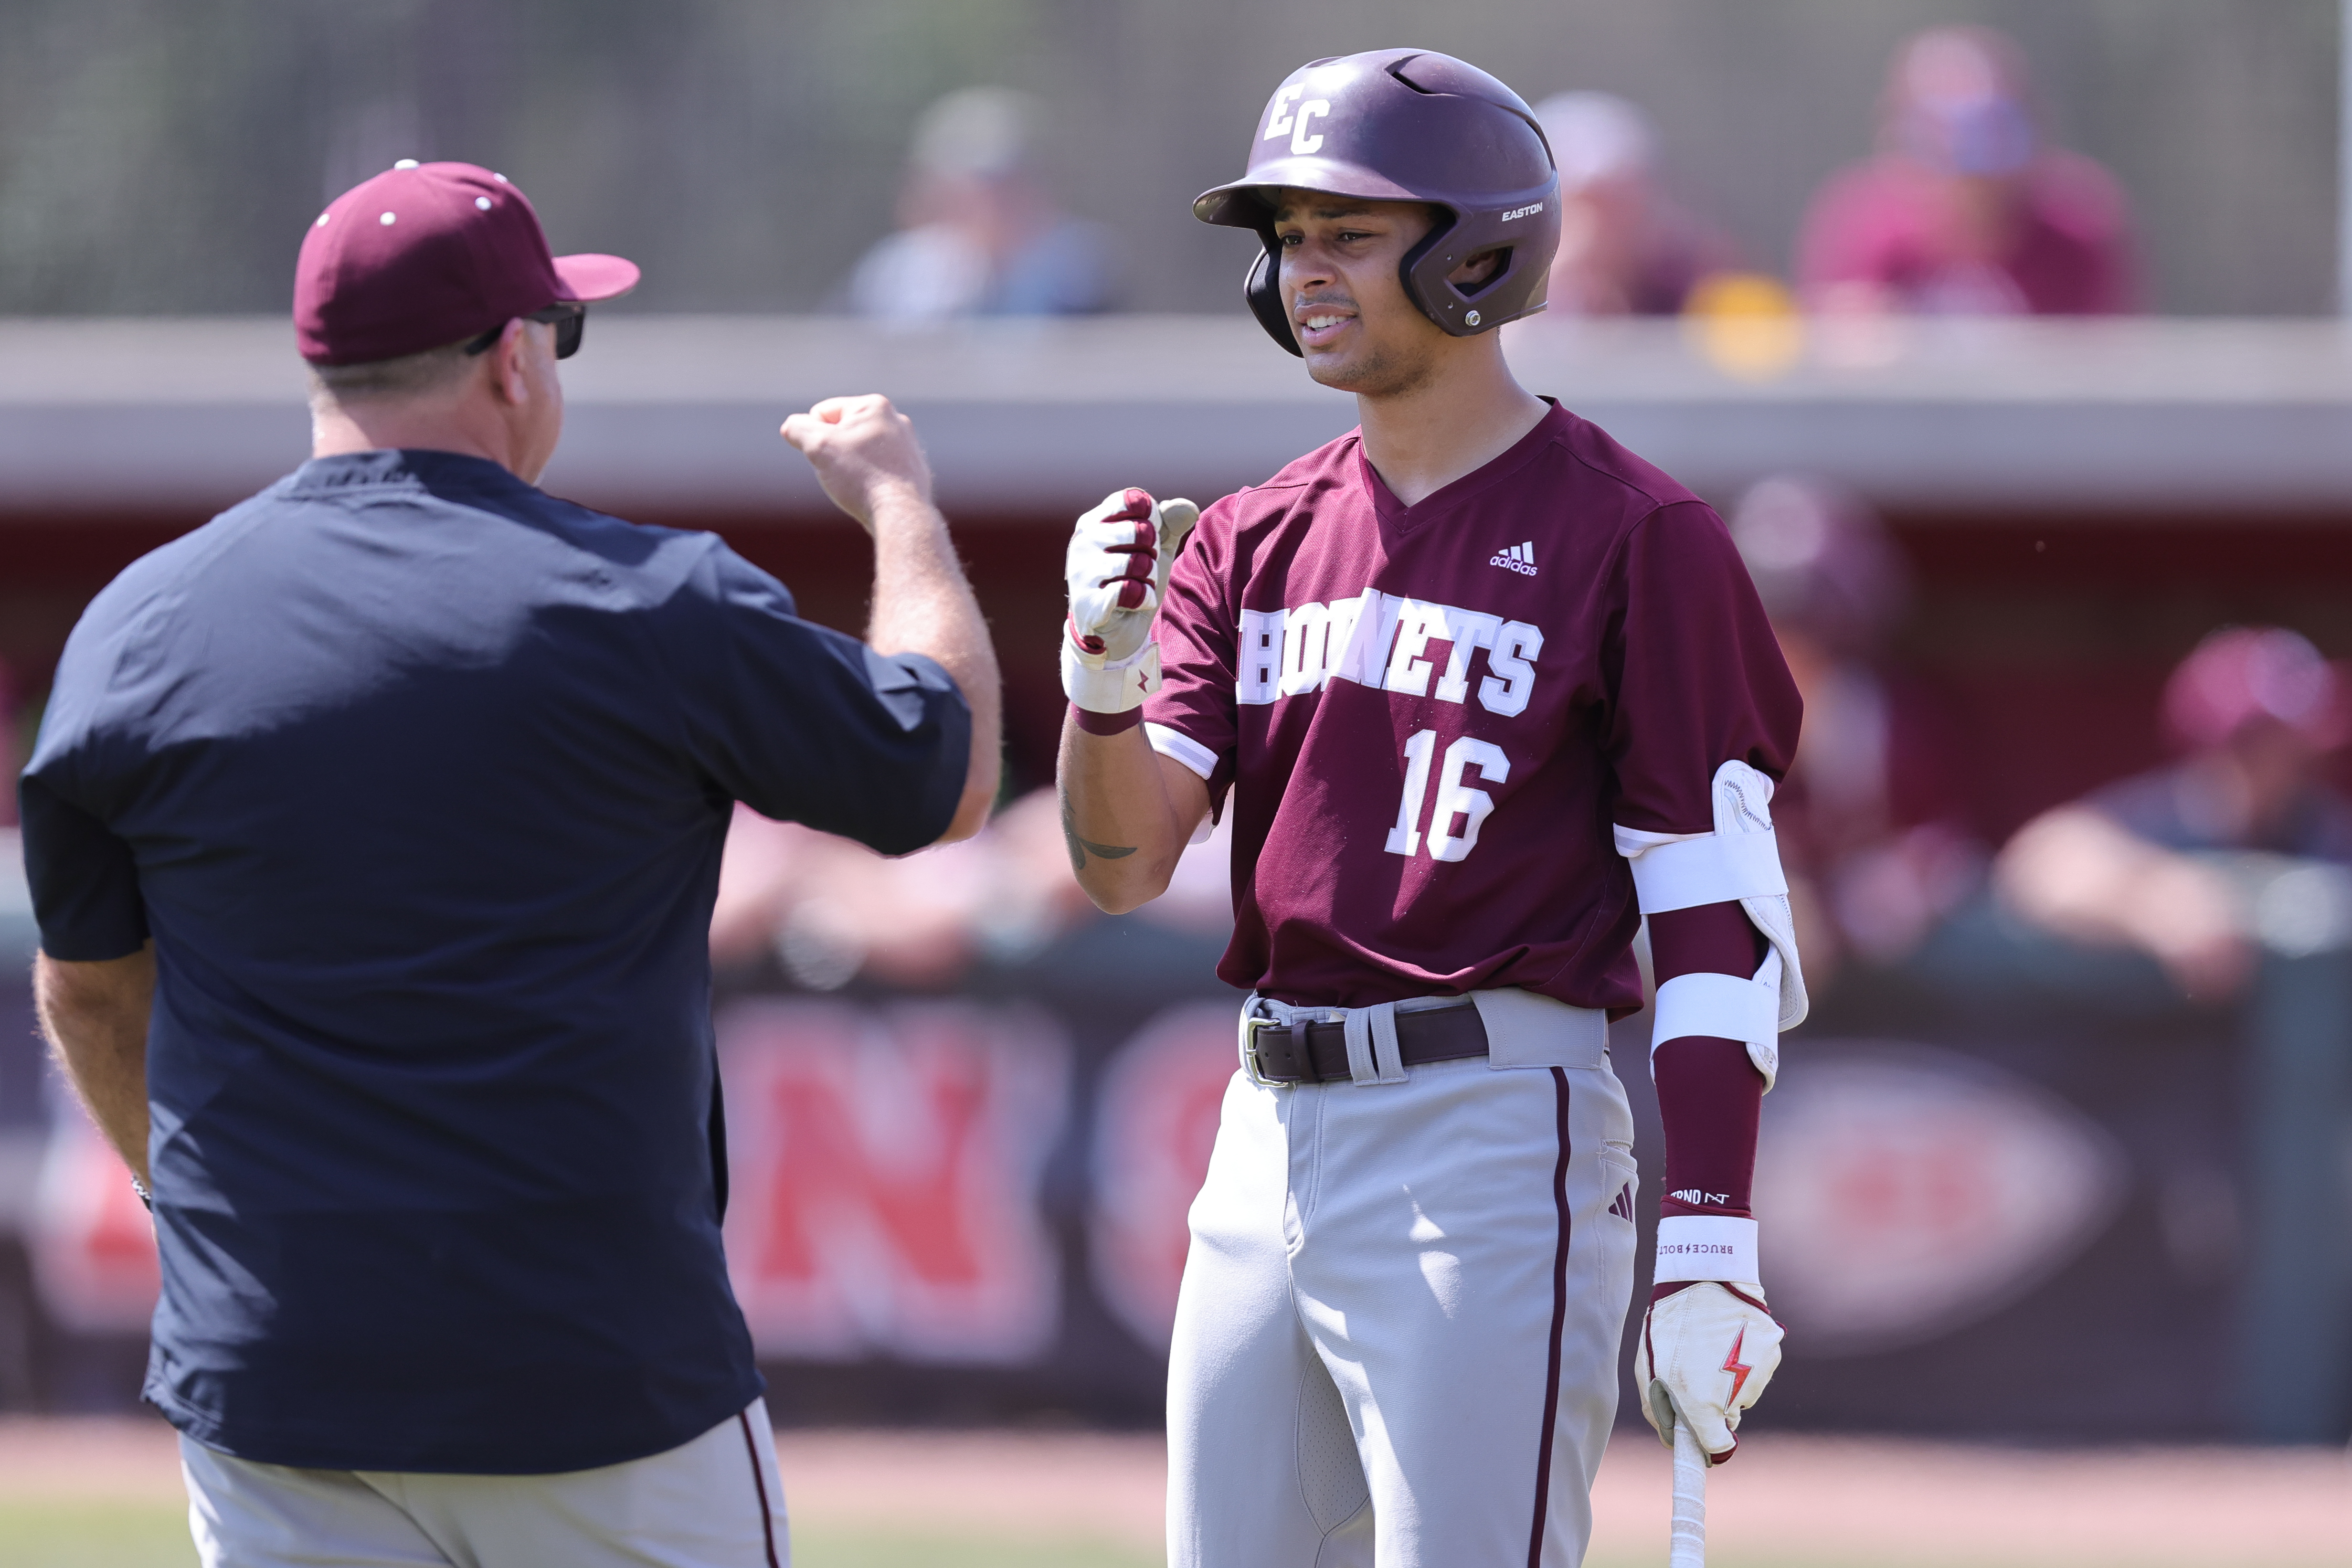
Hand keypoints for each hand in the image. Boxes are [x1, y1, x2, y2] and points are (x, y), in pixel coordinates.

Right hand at [780, 394, 933, 530]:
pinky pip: (876, 470)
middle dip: (833, 452)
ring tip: (858, 484)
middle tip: (843, 472)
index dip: (813, 436)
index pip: (823, 412)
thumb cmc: (861, 477)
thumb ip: (798, 429)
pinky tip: (873, 493)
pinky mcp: (911, 470)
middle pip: (842, 432)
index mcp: (875, 406)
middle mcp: (896, 420)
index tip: (827, 456)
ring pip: (858, 453)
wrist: (900, 514)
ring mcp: (907, 446)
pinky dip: (868, 480)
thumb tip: (791, 427)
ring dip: (849, 468)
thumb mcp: (818, 446)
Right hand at [1063, 488, 1198, 713]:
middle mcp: (1082, 542)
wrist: (1117, 629)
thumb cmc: (1134, 579)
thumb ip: (1171, 524)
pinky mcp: (1088, 602)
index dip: (1153, 518)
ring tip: (1137, 586)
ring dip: (1149, 578)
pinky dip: (1143, 599)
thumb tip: (1188, 507)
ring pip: (1138, 563)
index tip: (1150, 536)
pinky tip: (1133, 604)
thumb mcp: (1156, 548)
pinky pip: (1130, 591)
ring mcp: (1081, 572)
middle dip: (1152, 553)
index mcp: (1094, 521)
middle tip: (1140, 568)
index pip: (1132, 500)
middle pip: (1140, 530)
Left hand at [1638, 1281, 1782, 1463]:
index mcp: (1702, 1402)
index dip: (1709, 1447)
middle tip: (1696, 1373)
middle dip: (1713, 1406)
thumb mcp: (1648, 1371)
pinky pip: (1757, 1371)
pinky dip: (1745, 1362)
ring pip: (1744, 1393)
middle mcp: (1736, 1393)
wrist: (1703, 1278)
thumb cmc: (1668, 1326)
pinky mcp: (1772, 1353)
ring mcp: (1758, 1373)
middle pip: (1729, 1418)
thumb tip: (1674, 1441)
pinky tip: (1729, 1338)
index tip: (1704, 1443)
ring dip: (1729, 1381)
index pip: (1718, 1448)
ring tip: (1711, 1348)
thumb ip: (1659, 1413)